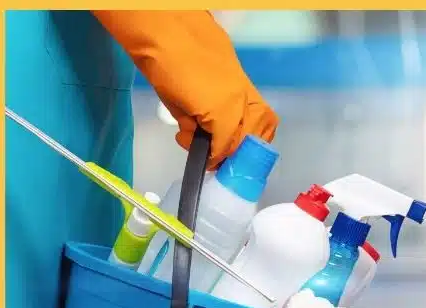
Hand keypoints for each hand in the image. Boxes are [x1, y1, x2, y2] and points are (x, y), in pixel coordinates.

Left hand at [93, 10, 279, 169]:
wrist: (167, 26)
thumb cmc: (162, 66)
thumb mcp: (173, 104)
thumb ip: (191, 126)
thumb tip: (198, 138)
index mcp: (221, 111)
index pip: (226, 146)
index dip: (217, 158)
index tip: (209, 164)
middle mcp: (241, 100)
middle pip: (249, 136)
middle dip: (236, 150)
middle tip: (220, 156)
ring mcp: (246, 86)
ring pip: (263, 120)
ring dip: (251, 136)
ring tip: (232, 141)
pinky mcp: (243, 76)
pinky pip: (258, 104)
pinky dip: (252, 118)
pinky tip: (234, 121)